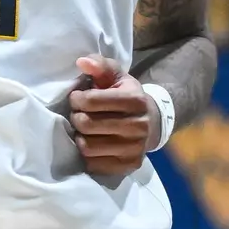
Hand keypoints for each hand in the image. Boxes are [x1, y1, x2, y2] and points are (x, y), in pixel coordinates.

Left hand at [69, 56, 157, 175]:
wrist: (152, 123)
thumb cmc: (127, 96)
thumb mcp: (117, 76)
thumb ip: (100, 65)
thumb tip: (82, 62)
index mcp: (135, 100)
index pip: (92, 101)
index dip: (77, 98)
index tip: (77, 97)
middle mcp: (138, 126)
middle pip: (87, 124)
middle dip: (76, 117)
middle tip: (78, 113)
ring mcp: (134, 149)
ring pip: (88, 146)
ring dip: (79, 136)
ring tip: (84, 128)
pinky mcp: (128, 165)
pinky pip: (93, 163)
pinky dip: (87, 154)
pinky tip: (92, 142)